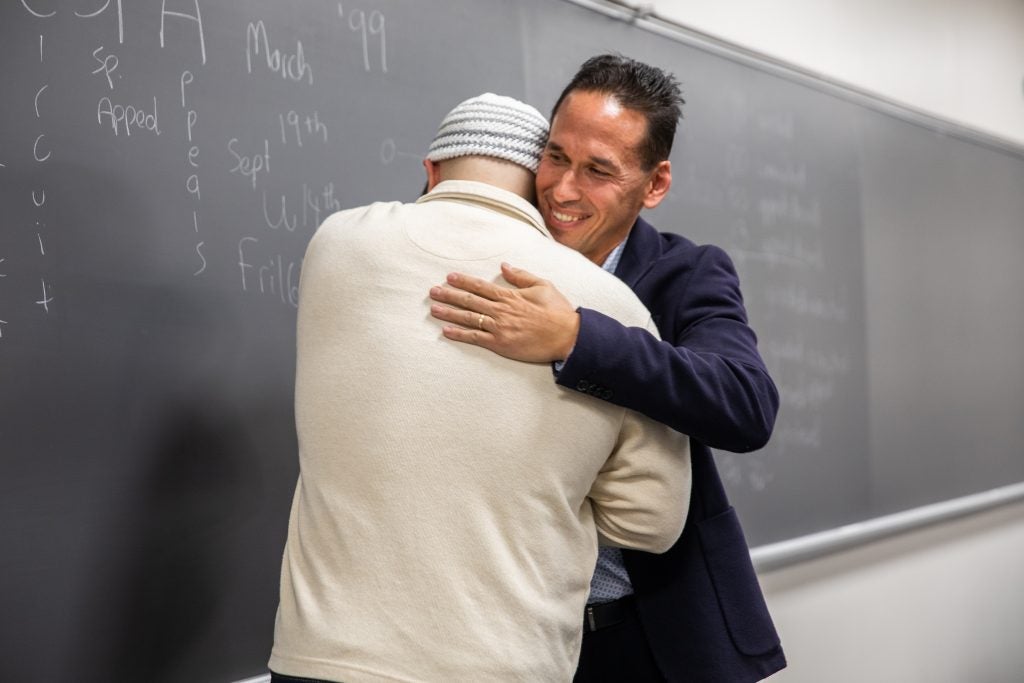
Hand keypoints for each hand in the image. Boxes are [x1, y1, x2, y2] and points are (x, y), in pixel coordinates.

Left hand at [428, 263, 579, 362]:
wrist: (567, 336)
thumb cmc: (558, 312)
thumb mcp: (543, 286)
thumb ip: (521, 276)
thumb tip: (504, 266)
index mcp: (510, 296)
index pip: (481, 286)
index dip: (463, 281)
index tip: (448, 277)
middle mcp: (501, 310)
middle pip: (469, 300)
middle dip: (449, 295)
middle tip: (433, 291)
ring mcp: (499, 327)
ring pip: (468, 318)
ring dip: (449, 312)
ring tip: (433, 309)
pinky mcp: (500, 344)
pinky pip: (475, 338)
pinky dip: (459, 334)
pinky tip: (446, 331)